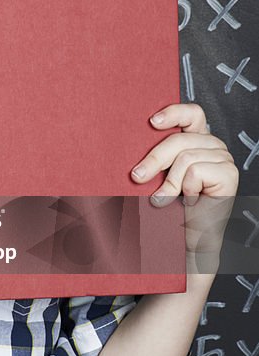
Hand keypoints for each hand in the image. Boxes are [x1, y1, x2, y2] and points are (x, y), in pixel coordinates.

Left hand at [130, 102, 238, 259]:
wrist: (184, 244)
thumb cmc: (168, 210)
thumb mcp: (158, 176)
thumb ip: (156, 156)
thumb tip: (127, 139)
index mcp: (198, 141)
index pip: (192, 113)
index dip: (174, 112)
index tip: (152, 122)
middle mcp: (213, 147)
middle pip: (180, 139)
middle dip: (154, 159)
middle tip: (137, 176)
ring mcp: (224, 159)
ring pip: (185, 156)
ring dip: (170, 182)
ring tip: (164, 199)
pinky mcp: (229, 174)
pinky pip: (195, 170)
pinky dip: (186, 188)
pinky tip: (190, 202)